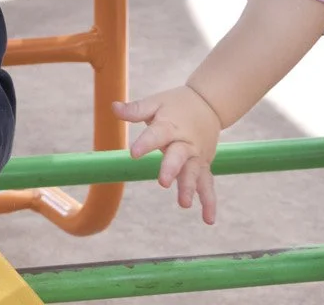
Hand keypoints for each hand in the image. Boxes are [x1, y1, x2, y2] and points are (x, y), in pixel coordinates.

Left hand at [115, 85, 222, 222]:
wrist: (208, 103)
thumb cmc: (175, 105)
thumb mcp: (155, 102)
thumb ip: (135, 109)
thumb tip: (113, 108)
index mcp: (169, 125)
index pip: (156, 134)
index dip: (145, 143)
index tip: (134, 153)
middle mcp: (184, 142)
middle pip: (178, 156)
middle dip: (171, 169)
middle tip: (164, 183)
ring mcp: (196, 156)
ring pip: (194, 173)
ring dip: (190, 188)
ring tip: (184, 204)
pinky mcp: (204, 166)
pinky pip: (208, 184)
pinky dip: (210, 202)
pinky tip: (209, 219)